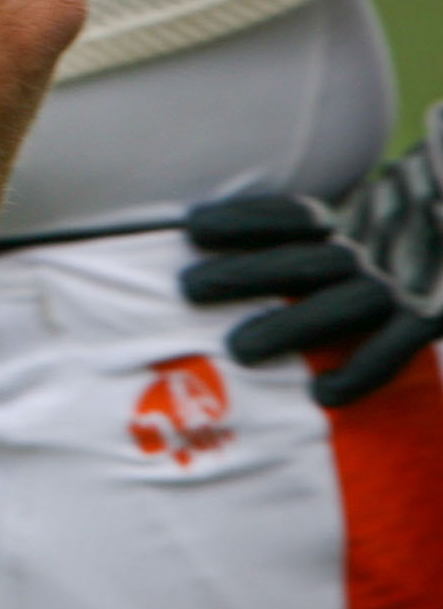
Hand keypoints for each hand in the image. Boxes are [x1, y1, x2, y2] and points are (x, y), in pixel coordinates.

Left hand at [185, 136, 442, 407]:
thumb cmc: (400, 241)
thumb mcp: (367, 219)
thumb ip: (310, 233)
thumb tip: (210, 237)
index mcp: (354, 221)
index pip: (293, 215)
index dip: (244, 220)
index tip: (192, 228)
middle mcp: (378, 251)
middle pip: (305, 260)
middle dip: (247, 273)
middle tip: (189, 288)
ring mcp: (405, 286)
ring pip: (343, 302)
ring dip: (290, 325)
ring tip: (237, 350)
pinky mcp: (433, 316)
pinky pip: (393, 348)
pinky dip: (359, 372)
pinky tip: (320, 392)